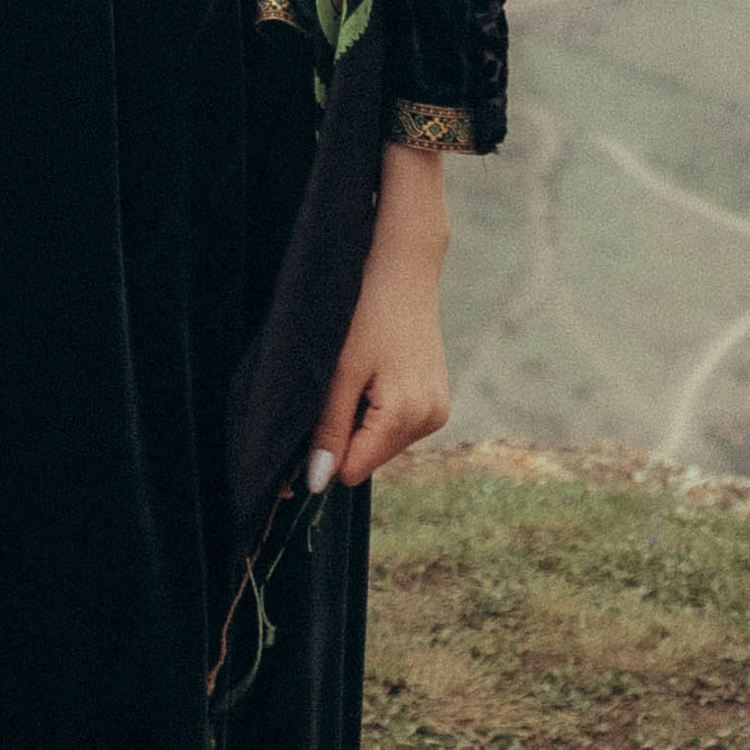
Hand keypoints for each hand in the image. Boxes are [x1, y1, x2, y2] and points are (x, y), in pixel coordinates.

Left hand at [306, 144, 452, 491]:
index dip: (326, 450)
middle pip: (367, 458)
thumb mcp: (337, 370)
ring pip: (379, 443)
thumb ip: (327, 429)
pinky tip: (376, 370)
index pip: (353, 470)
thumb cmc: (364, 310)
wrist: (403, 265)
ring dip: (360, 418)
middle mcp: (430, 420)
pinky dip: (377, 408)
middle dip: (345, 431)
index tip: (312, 416)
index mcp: (406, 416)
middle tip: (341, 380)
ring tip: (361, 370)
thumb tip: (316, 484)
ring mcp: (437, 411)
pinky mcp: (435, 400)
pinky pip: (394, 425)